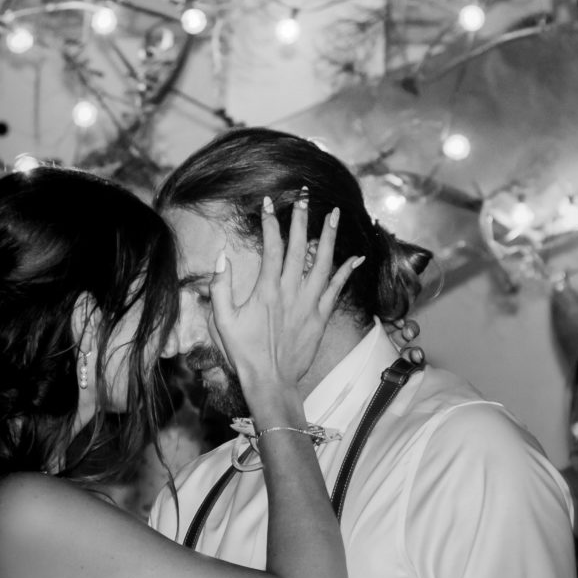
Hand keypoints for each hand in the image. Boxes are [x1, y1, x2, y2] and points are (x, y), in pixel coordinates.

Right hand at [208, 195, 360, 404]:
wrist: (270, 381)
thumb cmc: (244, 352)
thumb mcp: (223, 320)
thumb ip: (221, 287)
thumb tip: (221, 257)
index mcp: (266, 290)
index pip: (272, 246)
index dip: (270, 222)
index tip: (269, 202)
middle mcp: (291, 292)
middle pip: (300, 247)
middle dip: (301, 219)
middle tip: (304, 196)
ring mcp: (309, 304)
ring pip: (323, 263)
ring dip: (329, 237)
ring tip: (333, 214)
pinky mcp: (321, 317)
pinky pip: (337, 289)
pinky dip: (346, 272)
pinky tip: (356, 257)